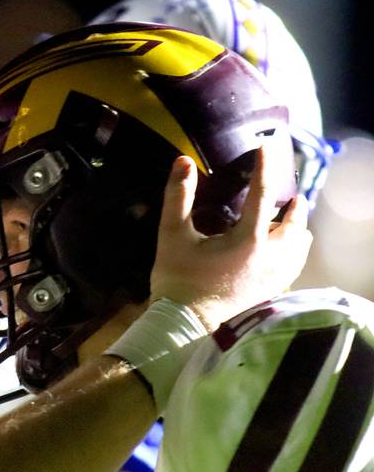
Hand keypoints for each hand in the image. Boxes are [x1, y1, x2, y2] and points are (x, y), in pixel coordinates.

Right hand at [150, 147, 311, 330]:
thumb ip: (178, 197)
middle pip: (294, 222)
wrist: (185, 325)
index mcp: (247, 240)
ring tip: (289, 217)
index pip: (263, 194)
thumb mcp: (172, 235)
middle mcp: (270, 257)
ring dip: (295, 227)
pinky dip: (293, 249)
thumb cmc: (176, 279)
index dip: (265, 166)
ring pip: (299, 245)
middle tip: (288, 190)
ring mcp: (274, 276)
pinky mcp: (271, 290)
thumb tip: (183, 162)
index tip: (267, 147)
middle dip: (293, 204)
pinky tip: (284, 247)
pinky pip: (294, 264)